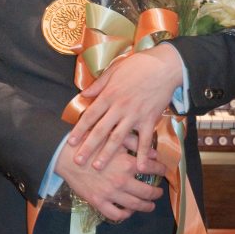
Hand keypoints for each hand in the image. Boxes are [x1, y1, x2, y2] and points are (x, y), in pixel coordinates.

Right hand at [54, 133, 164, 222]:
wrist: (67, 157)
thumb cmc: (91, 144)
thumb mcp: (114, 138)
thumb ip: (135, 143)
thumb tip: (153, 153)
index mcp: (127, 163)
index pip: (152, 169)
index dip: (161, 170)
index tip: (163, 171)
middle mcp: (122, 181)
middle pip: (147, 192)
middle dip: (156, 193)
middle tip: (159, 193)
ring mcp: (111, 194)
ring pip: (135, 205)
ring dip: (146, 206)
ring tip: (150, 206)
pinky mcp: (99, 202)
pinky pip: (116, 214)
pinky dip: (125, 215)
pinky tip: (129, 211)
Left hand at [67, 44, 181, 172]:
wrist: (164, 66)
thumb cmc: (138, 65)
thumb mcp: (114, 69)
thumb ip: (99, 84)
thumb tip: (84, 94)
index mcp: (109, 94)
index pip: (90, 115)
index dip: (79, 130)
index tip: (70, 142)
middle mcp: (120, 107)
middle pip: (100, 130)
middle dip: (88, 147)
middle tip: (78, 161)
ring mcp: (135, 115)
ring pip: (118, 138)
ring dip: (107, 153)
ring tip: (98, 167)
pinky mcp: (150, 119)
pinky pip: (145, 140)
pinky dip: (143, 154)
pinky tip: (140, 168)